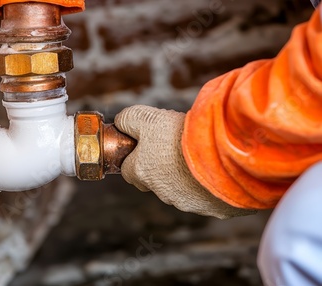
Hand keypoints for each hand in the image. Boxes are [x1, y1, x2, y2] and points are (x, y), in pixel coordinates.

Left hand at [115, 105, 254, 218]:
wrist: (224, 152)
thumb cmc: (181, 135)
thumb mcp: (146, 117)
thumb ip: (127, 120)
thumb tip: (120, 124)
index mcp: (142, 172)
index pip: (128, 169)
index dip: (136, 155)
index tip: (149, 143)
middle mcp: (162, 192)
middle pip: (154, 181)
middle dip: (161, 167)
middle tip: (175, 147)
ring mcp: (188, 202)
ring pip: (181, 189)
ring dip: (186, 175)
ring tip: (199, 154)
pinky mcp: (213, 207)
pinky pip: (207, 196)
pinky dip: (209, 184)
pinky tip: (217, 167)